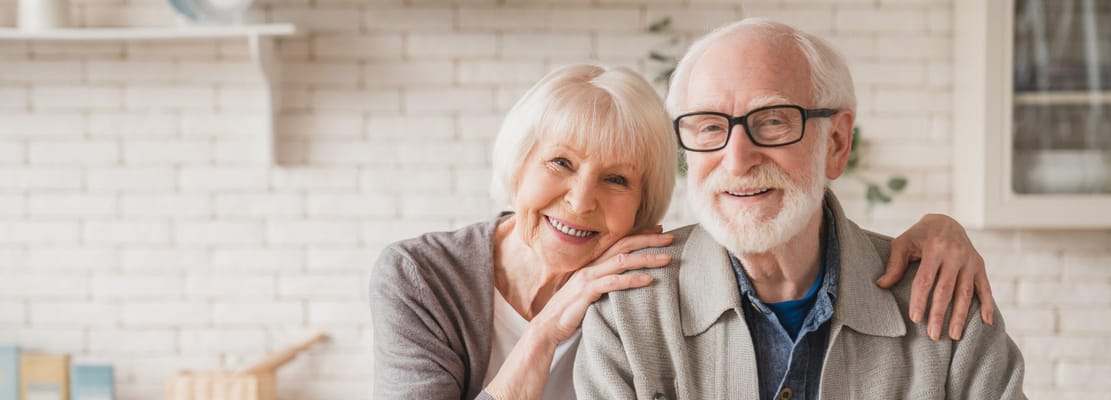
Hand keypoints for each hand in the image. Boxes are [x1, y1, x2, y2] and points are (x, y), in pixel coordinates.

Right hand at [532, 226, 673, 342]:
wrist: (548, 326)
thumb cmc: (570, 310)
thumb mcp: (590, 291)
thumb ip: (605, 282)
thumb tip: (626, 279)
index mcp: (592, 263)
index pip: (619, 242)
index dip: (640, 234)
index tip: (660, 229)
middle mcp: (591, 266)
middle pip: (624, 246)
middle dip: (649, 240)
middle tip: (671, 237)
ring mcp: (588, 277)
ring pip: (622, 261)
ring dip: (647, 258)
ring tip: (667, 258)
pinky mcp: (587, 291)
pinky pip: (613, 283)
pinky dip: (632, 280)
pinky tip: (649, 280)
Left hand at [875, 214, 995, 340]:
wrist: (946, 221)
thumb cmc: (920, 235)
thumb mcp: (903, 243)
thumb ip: (894, 264)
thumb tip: (881, 285)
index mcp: (934, 248)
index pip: (926, 279)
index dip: (920, 300)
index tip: (915, 319)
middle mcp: (955, 254)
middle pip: (946, 290)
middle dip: (940, 314)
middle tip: (934, 335)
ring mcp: (970, 260)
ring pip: (966, 293)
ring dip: (961, 316)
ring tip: (954, 336)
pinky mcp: (980, 265)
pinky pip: (986, 287)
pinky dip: (988, 305)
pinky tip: (986, 322)